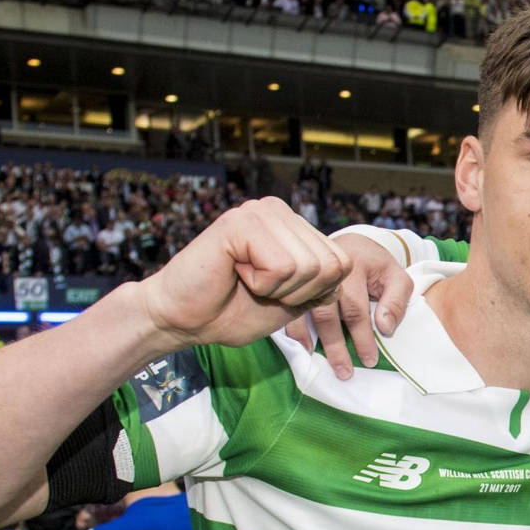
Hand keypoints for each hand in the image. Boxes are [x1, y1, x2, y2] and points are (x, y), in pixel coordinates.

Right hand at [138, 197, 350, 349]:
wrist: (183, 319)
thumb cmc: (232, 311)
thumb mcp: (292, 301)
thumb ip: (322, 285)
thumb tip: (346, 268)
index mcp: (293, 226)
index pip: (342, 263)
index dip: (314, 293)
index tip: (277, 292)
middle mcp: (278, 211)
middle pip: (330, 265)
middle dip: (298, 293)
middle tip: (259, 288)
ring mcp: (260, 212)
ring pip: (308, 267)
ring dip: (277, 289)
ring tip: (246, 279)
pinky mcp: (242, 222)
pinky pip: (282, 267)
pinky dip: (261, 284)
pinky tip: (236, 272)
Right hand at [283, 233, 415, 379]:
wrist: (351, 243)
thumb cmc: (376, 266)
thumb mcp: (396, 277)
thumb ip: (396, 301)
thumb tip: (384, 328)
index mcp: (352, 268)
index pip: (356, 309)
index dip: (363, 338)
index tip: (369, 361)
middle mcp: (326, 272)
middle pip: (327, 313)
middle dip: (335, 346)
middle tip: (344, 372)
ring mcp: (308, 277)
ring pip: (304, 310)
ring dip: (308, 338)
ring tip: (314, 361)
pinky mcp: (296, 283)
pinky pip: (289, 306)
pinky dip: (291, 327)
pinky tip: (298, 346)